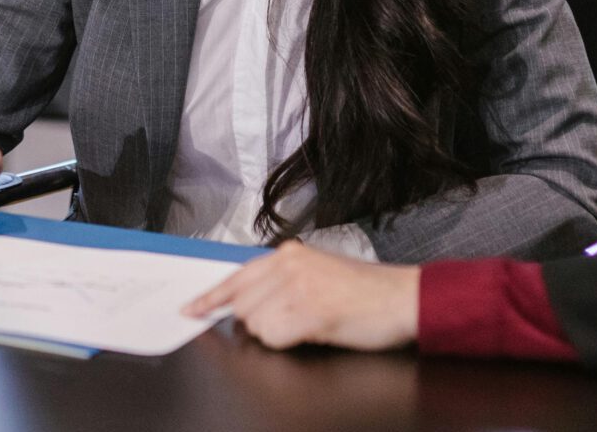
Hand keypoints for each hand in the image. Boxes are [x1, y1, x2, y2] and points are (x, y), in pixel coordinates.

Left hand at [185, 241, 421, 351]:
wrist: (404, 298)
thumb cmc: (367, 293)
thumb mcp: (319, 273)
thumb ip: (283, 281)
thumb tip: (249, 304)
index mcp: (290, 254)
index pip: (237, 277)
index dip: (211, 298)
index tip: (192, 309)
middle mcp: (289, 264)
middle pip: (243, 307)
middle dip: (261, 323)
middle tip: (296, 322)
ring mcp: (298, 287)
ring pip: (256, 325)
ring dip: (279, 333)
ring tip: (312, 324)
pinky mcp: (308, 310)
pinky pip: (274, 338)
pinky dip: (288, 342)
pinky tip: (314, 332)